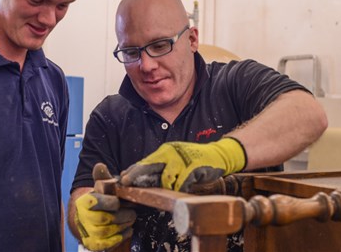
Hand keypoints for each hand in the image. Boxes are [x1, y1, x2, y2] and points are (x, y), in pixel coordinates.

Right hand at [74, 163, 135, 250]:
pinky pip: (109, 243)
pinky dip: (121, 236)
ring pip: (109, 231)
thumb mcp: (100, 187)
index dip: (111, 202)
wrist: (86, 220)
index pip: (97, 202)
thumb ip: (102, 177)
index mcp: (84, 202)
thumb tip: (100, 165)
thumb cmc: (98, 201)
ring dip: (124, 225)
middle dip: (123, 215)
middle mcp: (83, 218)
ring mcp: (88, 233)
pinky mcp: (93, 245)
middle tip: (132, 212)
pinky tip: (127, 229)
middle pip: (106, 219)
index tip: (118, 202)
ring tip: (131, 219)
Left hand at [120, 137, 246, 192]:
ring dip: (165, 187)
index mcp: (165, 151)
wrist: (218, 155)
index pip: (145, 161)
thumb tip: (141, 178)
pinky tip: (181, 189)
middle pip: (149, 166)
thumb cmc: (194, 159)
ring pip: (166, 179)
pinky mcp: (193, 168)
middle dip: (136, 176)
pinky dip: (180, 188)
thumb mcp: (175, 160)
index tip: (122, 179)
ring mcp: (182, 160)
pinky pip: (181, 183)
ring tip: (167, 189)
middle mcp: (171, 153)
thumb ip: (161, 167)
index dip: (133, 171)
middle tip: (126, 184)